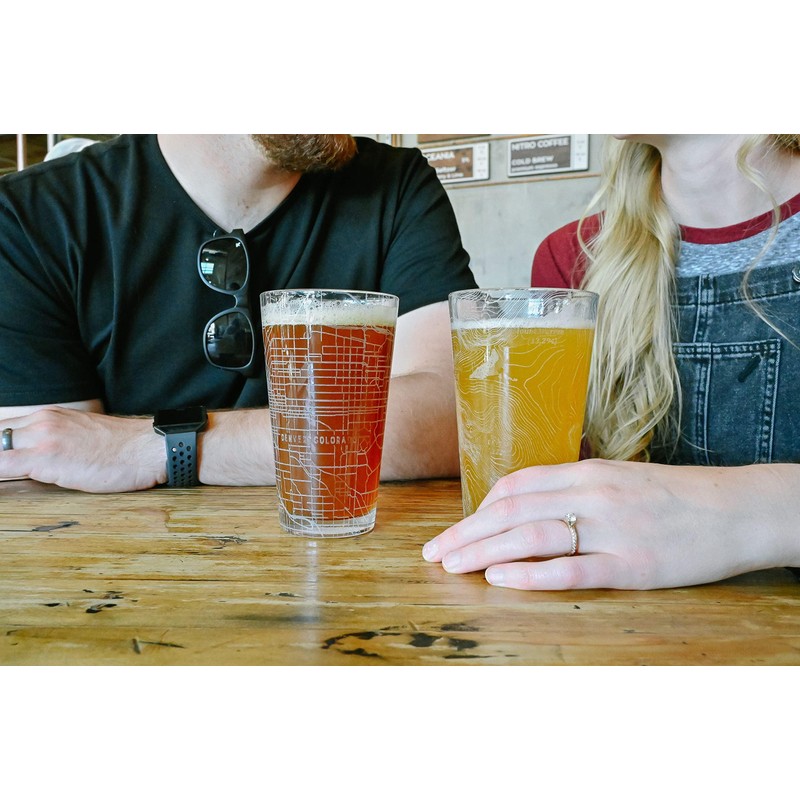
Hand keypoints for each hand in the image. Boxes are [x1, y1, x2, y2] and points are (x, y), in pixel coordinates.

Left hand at [0, 407, 163, 491]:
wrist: (148, 448)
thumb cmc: (125, 450)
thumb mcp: (84, 436)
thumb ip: (59, 442)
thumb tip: (43, 463)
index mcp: (51, 416)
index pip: (4, 430)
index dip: (0, 448)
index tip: (6, 461)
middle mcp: (42, 421)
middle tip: (6, 472)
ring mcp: (42, 437)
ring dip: (0, 463)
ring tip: (8, 475)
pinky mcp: (44, 457)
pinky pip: (0, 464)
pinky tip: (5, 484)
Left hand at [422, 459, 798, 589]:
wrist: (736, 510)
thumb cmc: (673, 496)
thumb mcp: (619, 478)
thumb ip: (574, 488)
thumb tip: (527, 504)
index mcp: (587, 471)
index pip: (516, 485)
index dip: (478, 508)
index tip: (456, 529)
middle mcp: (591, 495)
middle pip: (512, 511)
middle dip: (466, 532)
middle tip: (433, 553)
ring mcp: (611, 529)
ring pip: (532, 537)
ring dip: (484, 551)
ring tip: (452, 566)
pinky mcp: (631, 564)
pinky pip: (571, 569)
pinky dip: (530, 574)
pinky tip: (499, 578)